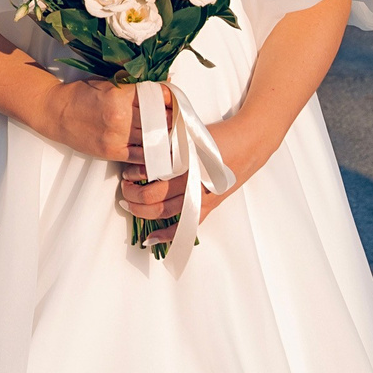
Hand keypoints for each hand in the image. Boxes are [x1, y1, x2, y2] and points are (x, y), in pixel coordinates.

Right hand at [39, 77, 167, 163]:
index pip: (156, 97)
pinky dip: (153, 154)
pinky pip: (140, 156)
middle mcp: (121, 116)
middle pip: (159, 119)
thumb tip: (162, 84)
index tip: (175, 100)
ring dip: (165, 136)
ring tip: (172, 133)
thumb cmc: (81, 94)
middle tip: (178, 117)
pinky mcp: (112, 151)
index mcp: (120, 94)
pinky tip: (161, 150)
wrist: (56, 112)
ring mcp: (117, 136)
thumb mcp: (107, 82)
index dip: (170, 99)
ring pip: (153, 138)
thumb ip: (133, 85)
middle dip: (171, 118)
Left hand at [124, 108, 275, 243]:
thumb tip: (141, 148)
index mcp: (186, 162)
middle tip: (125, 189)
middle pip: (153, 196)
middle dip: (134, 195)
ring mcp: (200, 198)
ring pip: (164, 212)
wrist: (247, 145)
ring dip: (143, 211)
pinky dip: (167, 235)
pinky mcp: (208, 207)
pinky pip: (185, 227)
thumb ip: (167, 142)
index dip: (135, 175)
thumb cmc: (216, 137)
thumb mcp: (189, 133)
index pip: (152, 174)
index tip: (127, 173)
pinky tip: (151, 239)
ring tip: (130, 205)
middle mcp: (192, 183)